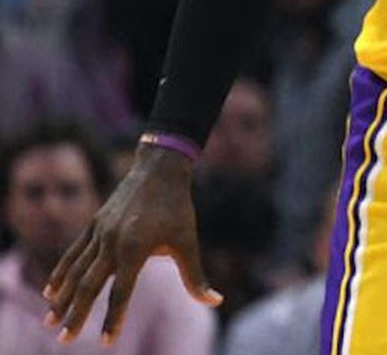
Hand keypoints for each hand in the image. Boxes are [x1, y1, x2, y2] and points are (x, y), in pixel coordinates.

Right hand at [42, 146, 220, 342]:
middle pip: (90, 285)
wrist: (159, 170)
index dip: (114, 318)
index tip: (106, 342)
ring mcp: (99, 233)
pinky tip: (51, 291)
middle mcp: (112, 242)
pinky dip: (61, 273)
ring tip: (49, 320)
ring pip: (76, 271)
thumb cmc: (177, 209)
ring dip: (62, 297)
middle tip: (63, 339)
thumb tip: (216, 301)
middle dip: (76, 314)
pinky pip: (73, 254)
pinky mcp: (93, 225)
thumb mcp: (188, 242)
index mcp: (136, 248)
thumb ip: (195, 276)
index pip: (122, 291)